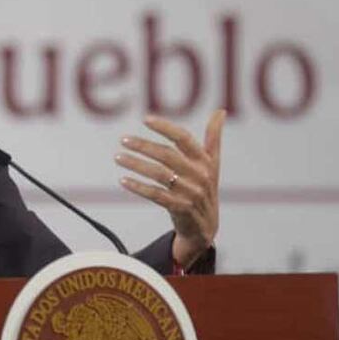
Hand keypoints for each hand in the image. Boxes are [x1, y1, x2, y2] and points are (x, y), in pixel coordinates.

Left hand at [115, 109, 224, 265]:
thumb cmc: (206, 189)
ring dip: (136, 164)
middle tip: (123, 140)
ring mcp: (190, 193)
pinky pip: (155, 195)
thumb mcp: (212, 164)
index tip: (145, 119)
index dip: (165, 127)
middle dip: (143, 146)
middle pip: (167, 155)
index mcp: (205, 161)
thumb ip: (214, 138)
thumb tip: (220, 111)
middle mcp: (199, 175)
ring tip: (118, 157)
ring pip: (158, 174)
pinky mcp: (180, 208)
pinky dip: (138, 187)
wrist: (205, 228)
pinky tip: (123, 180)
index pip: (184, 138)